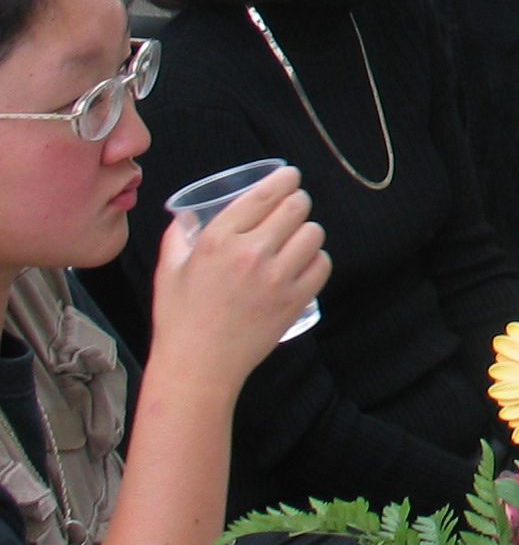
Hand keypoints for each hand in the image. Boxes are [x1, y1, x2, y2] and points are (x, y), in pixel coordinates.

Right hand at [149, 166, 328, 387]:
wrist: (198, 367)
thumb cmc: (180, 319)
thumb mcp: (169, 270)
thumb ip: (178, 236)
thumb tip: (187, 215)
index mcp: (219, 239)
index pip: (265, 193)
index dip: (284, 179)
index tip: (290, 176)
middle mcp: (251, 252)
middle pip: (296, 206)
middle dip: (297, 202)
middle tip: (293, 207)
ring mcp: (277, 277)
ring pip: (314, 233)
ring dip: (307, 232)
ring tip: (295, 240)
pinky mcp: (295, 299)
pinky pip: (323, 264)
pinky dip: (316, 261)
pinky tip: (303, 265)